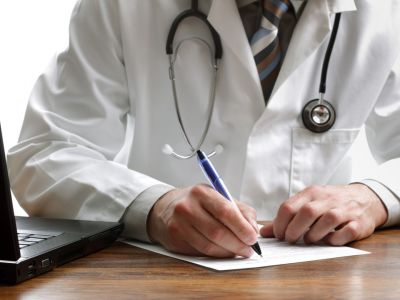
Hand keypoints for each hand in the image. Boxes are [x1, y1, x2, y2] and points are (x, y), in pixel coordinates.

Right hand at [147, 184, 258, 257]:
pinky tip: (223, 252)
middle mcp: (187, 207)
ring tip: (238, 252)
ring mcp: (178, 224)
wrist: (166, 207)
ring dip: (227, 252)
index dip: (242, 227)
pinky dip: (215, 254)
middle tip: (248, 249)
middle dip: (237, 244)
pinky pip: (199, 252)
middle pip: (218, 232)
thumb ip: (240, 210)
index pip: (225, 211)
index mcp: (201, 193)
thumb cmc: (198, 203)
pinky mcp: (174, 239)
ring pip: (208, 246)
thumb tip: (253, 230)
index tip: (252, 237)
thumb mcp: (218, 197)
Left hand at [260, 184, 387, 244]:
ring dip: (314, 234)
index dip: (279, 223)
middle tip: (290, 240)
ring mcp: (345, 210)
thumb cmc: (330, 203)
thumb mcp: (308, 203)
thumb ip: (287, 217)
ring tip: (308, 240)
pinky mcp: (359, 223)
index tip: (278, 235)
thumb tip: (264, 232)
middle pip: (307, 212)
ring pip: (328, 220)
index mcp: (311, 193)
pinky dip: (335, 239)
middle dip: (294, 229)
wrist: (365, 198)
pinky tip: (328, 240)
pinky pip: (347, 232)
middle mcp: (327, 199)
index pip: (289, 206)